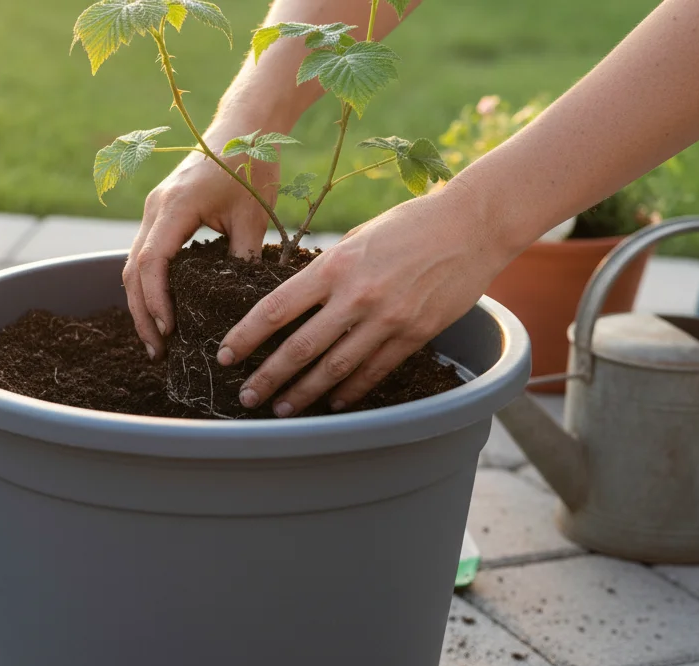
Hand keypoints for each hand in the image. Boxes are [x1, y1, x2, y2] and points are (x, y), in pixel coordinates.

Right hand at [122, 146, 278, 358]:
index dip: (156, 299)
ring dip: (141, 304)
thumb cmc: (250, 165)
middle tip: (157, 351)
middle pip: (133, 269)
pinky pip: (144, 255)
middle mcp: (155, 208)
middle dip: (142, 313)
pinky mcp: (160, 214)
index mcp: (175, 206)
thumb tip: (238, 304)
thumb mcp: (253, 215)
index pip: (152, 261)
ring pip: (133, 265)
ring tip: (156, 341)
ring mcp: (153, 210)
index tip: (169, 330)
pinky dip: (147, 286)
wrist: (243, 125)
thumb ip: (242, 259)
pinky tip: (160, 311)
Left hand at [216, 179, 510, 415]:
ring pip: (335, 368)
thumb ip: (325, 273)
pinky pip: (374, 370)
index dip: (246, 336)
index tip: (226, 355)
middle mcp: (356, 295)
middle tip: (246, 397)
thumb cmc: (409, 225)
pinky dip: (350, 390)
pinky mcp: (415, 334)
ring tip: (281, 409)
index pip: (275, 308)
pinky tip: (332, 402)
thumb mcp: (356, 240)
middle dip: (268, 377)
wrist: (472, 225)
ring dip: (304, 393)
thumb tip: (293, 304)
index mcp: (334, 266)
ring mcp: (387, 318)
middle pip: (300, 348)